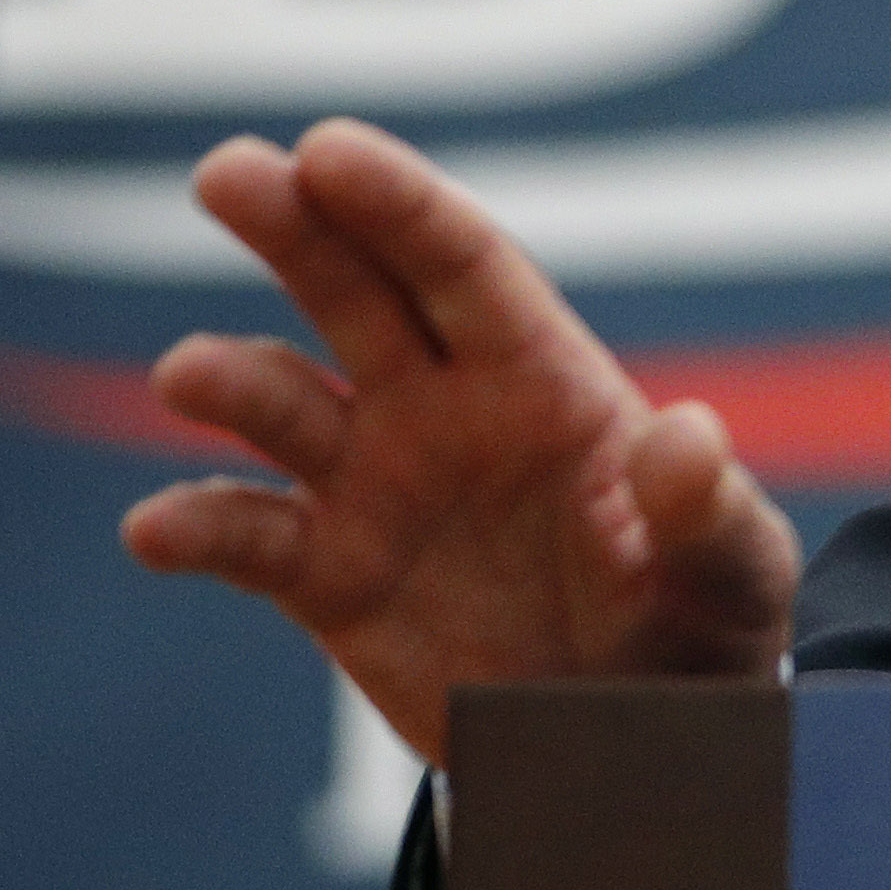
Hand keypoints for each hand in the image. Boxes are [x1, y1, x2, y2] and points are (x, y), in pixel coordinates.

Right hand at [120, 120, 801, 765]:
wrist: (641, 740)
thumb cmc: (702, 630)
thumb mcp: (731, 576)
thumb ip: (706, 513)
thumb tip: (686, 438)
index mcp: (545, 381)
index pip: (465, 268)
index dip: (401, 205)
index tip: (330, 149)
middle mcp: (445, 411)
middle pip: (356, 293)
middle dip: (294, 227)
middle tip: (230, 172)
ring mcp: (375, 486)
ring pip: (279, 405)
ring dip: (230, 382)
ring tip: (190, 379)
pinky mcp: (327, 576)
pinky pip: (246, 538)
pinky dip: (197, 528)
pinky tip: (159, 530)